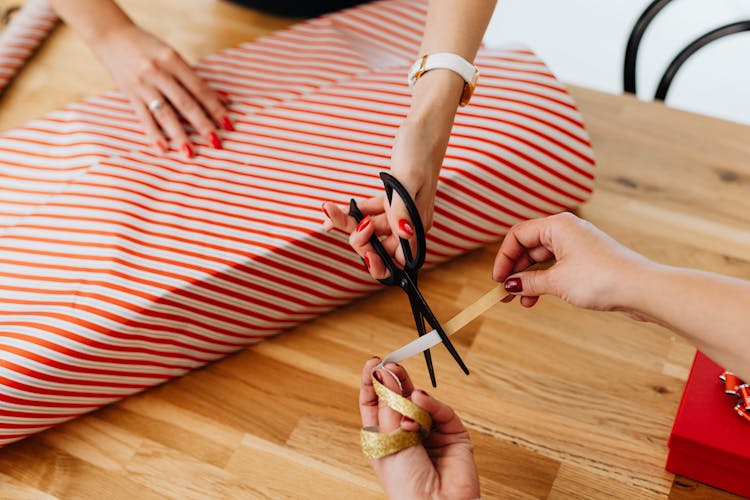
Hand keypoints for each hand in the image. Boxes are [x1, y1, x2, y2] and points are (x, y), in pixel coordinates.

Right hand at [91, 24, 231, 156]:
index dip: (215, 107)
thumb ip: (195, 79)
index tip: (228, 124)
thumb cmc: (149, 48)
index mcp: (173, 60)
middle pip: (185, 103)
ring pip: (164, 114)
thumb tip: (224, 99)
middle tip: (216, 143)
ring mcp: (143, 85)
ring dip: (179, 135)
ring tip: (190, 153)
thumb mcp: (173, 56)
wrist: (111, 36)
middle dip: (202, 124)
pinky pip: (144, 117)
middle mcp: (158, 72)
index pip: (199, 89)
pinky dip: (153, 134)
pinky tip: (163, 148)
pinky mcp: (129, 94)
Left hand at [322, 115, 445, 279]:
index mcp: (418, 225)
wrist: (423, 124)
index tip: (359, 245)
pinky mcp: (392, 198)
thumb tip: (403, 237)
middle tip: (332, 222)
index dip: (377, 258)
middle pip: (379, 244)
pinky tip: (335, 207)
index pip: (396, 258)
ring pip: (371, 227)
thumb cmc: (419, 149)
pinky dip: (354, 211)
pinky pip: (370, 212)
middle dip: (356, 237)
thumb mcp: (407, 181)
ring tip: (328, 211)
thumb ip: (402, 211)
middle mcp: (410, 223)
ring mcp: (400, 212)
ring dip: (348, 223)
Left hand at [359, 357, 479, 499]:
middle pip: (398, 398)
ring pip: (421, 402)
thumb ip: (389, 405)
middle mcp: (405, 434)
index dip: (374, 382)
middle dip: (394, 381)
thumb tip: (385, 374)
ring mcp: (430, 434)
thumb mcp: (388, 440)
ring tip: (408, 394)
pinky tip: (422, 401)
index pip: (375, 403)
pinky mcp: (453, 435)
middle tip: (391, 364)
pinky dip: (432, 404)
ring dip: (412, 396)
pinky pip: (442, 411)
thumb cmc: (406, 485)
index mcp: (383, 438)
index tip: (373, 363)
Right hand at [492, 212, 654, 316]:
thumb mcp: (557, 282)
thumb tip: (511, 284)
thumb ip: (529, 282)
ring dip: (529, 279)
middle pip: (529, 247)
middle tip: (505, 293)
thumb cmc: (602, 278)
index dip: (504, 257)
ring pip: (542, 259)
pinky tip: (538, 297)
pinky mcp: (587, 260)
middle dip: (515, 270)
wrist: (642, 289)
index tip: (498, 279)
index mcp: (557, 225)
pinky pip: (557, 267)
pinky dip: (545, 281)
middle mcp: (567, 231)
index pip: (518, 235)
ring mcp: (578, 245)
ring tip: (522, 300)